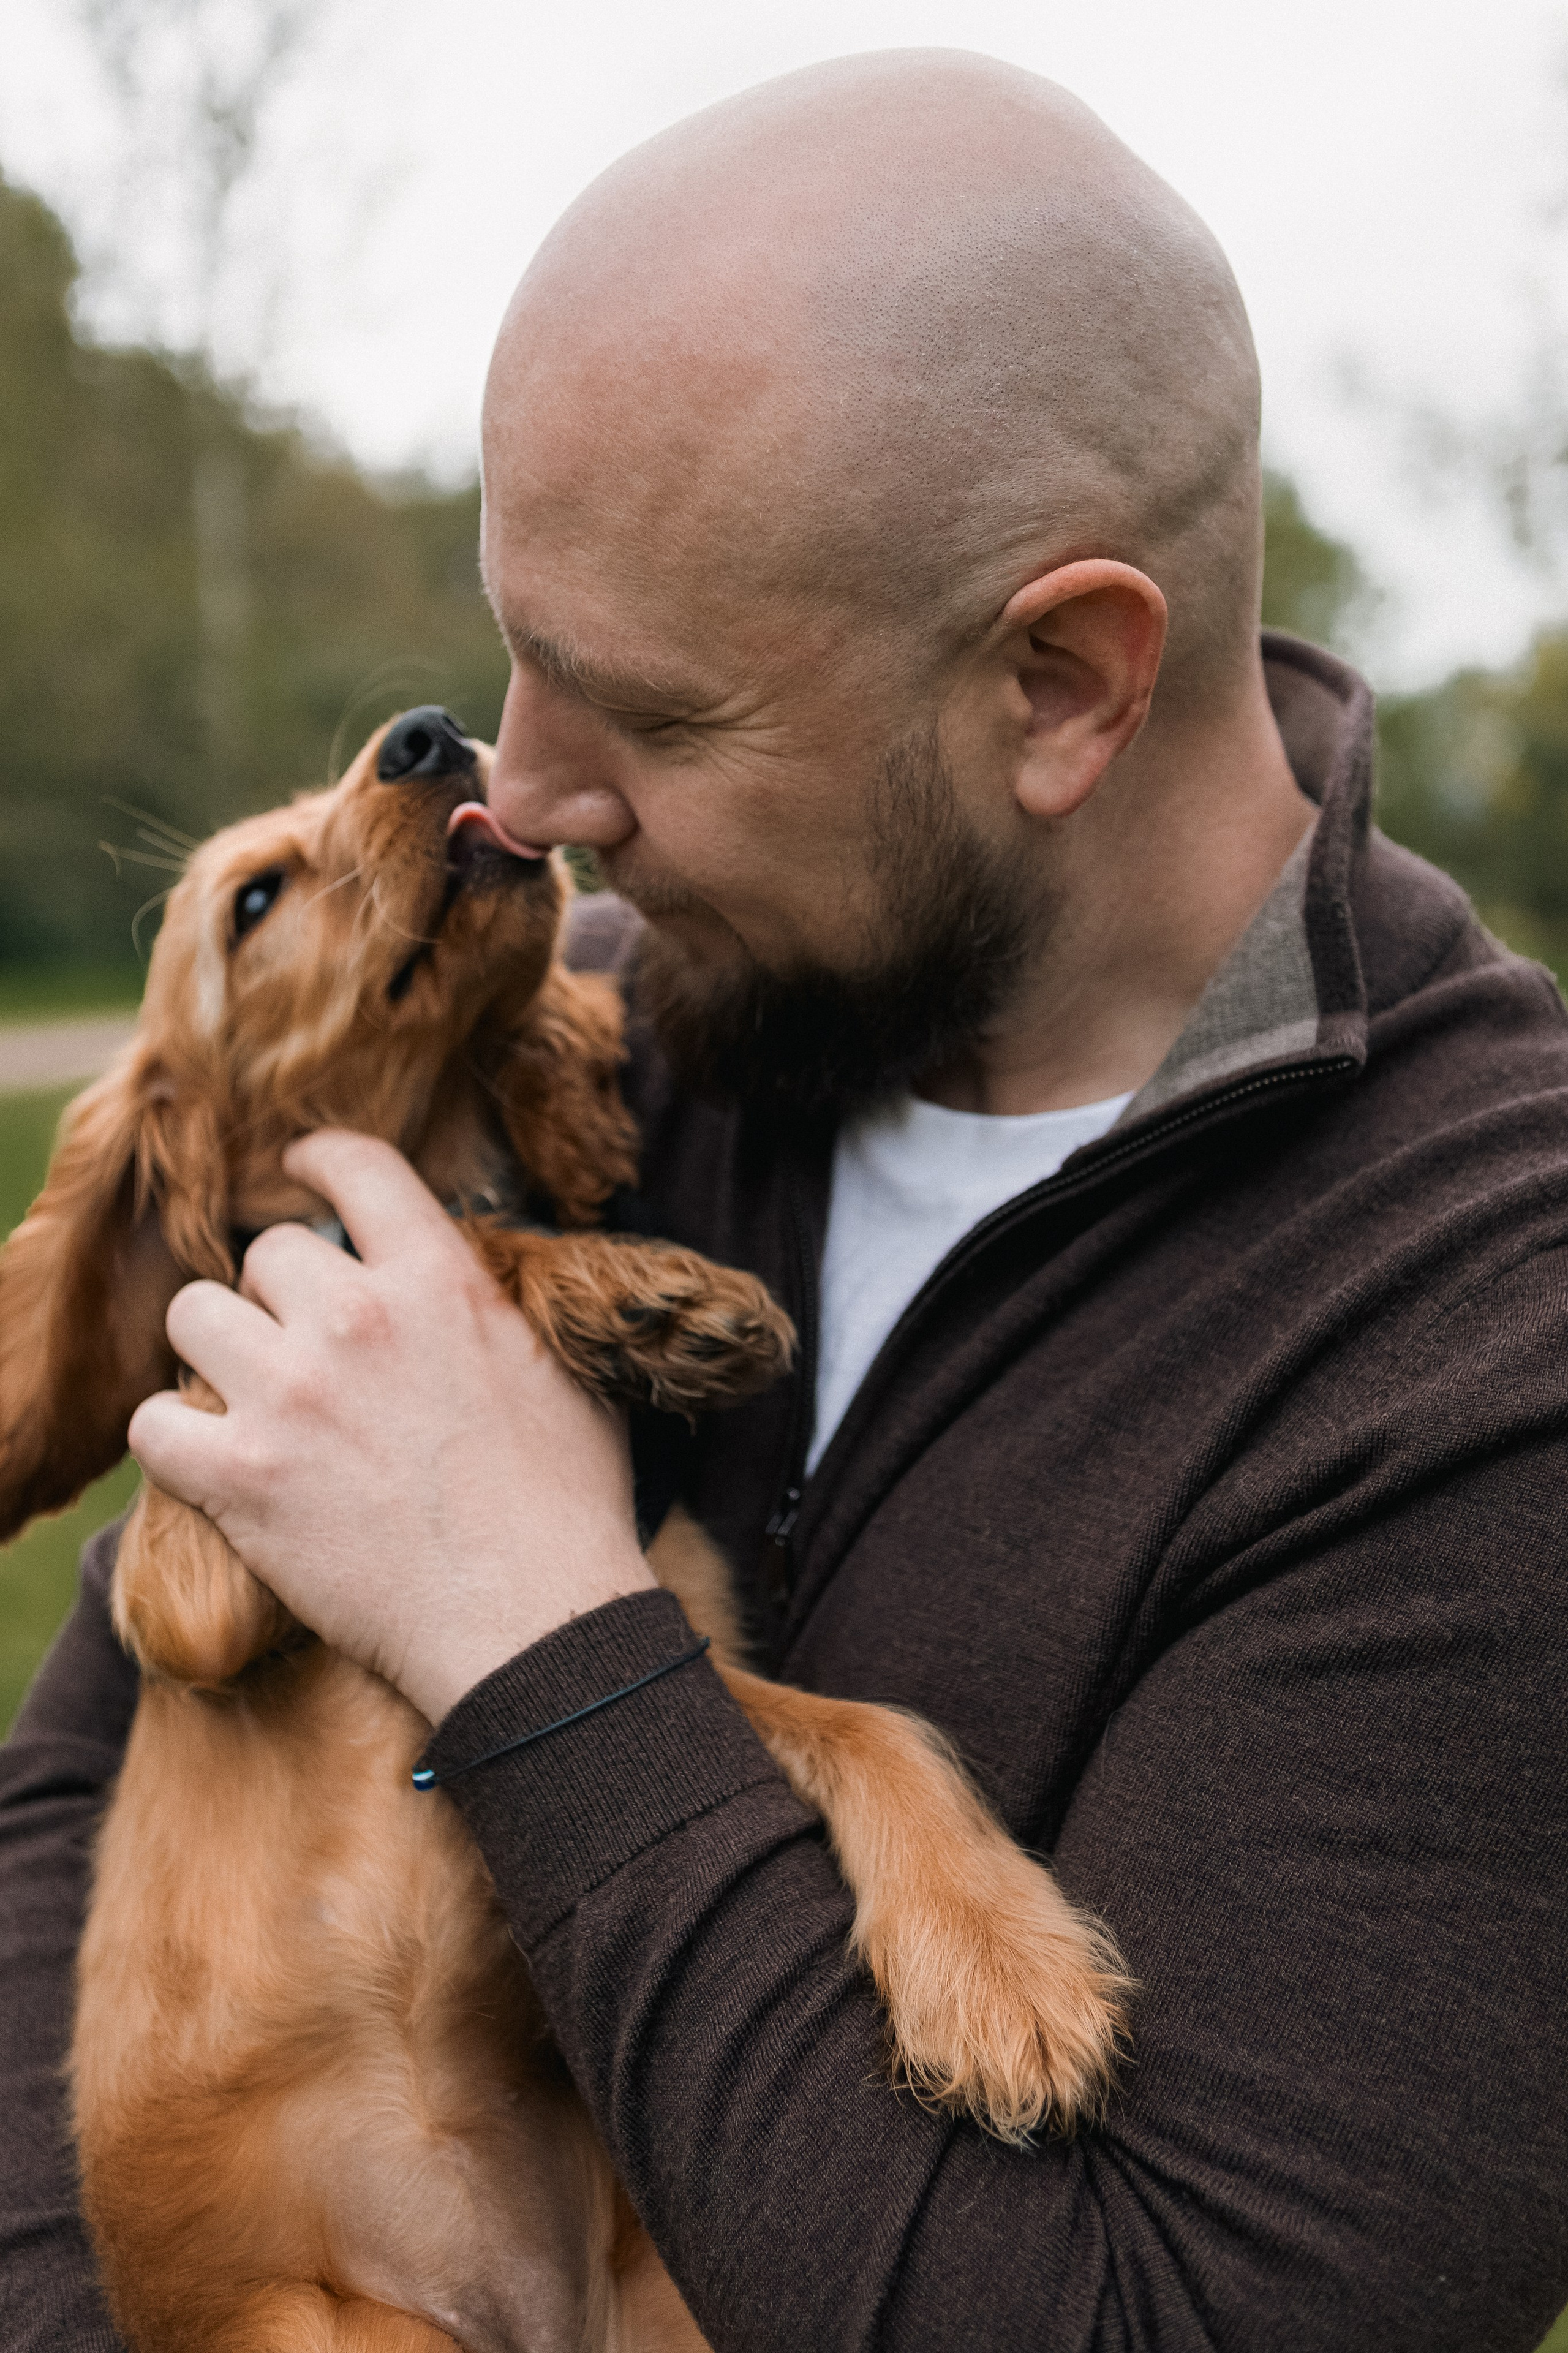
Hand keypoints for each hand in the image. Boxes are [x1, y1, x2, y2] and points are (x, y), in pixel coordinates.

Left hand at [127, 1131, 653, 1722]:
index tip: (300, 1176)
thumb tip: (468, 1284)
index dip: (317, 1162)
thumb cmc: (568, 1509)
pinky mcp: (241, 1479)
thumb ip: (497, 1310)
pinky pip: (153, 1422)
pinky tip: (209, 1460)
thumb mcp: (562, 1372)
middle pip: (266, 1255)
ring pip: (194, 1315)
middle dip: (280, 1297)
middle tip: (305, 1349)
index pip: (356, 1167)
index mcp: (441, 1281)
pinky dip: (174, 1439)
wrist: (534, 1622)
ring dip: (217, 1351)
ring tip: (247, 1394)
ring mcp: (291, 1396)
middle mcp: (357, 1319)